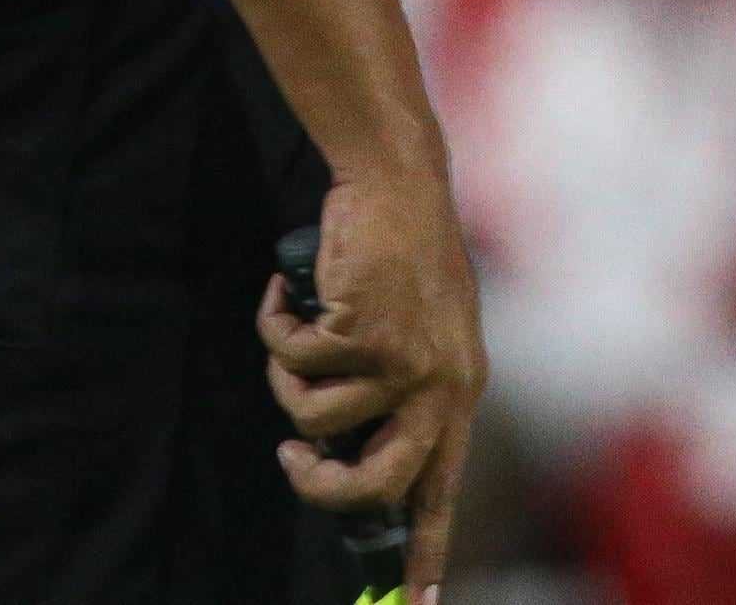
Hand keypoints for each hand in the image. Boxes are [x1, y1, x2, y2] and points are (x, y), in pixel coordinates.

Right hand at [260, 156, 486, 597]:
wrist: (399, 182)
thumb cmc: (405, 253)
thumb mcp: (424, 331)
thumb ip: (402, 391)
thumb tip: (350, 454)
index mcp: (458, 392)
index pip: (441, 491)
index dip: (425, 554)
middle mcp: (440, 385)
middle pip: (375, 483)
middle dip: (319, 484)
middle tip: (292, 459)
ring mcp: (404, 360)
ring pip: (315, 419)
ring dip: (286, 378)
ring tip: (295, 334)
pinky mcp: (364, 329)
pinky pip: (293, 360)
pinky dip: (277, 325)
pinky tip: (290, 291)